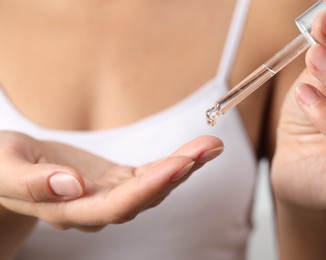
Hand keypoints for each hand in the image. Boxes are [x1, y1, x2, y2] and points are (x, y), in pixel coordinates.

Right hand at [0, 131, 222, 229]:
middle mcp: (97, 208)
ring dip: (184, 166)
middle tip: (209, 148)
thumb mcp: (6, 170)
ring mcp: (111, 194)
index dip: (151, 187)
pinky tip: (196, 150)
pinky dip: (174, 161)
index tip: (180, 163)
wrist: (10, 167)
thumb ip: (34, 182)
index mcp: (70, 210)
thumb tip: (72, 185)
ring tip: (211, 145)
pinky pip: (151, 173)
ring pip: (154, 185)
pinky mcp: (118, 180)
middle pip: (146, 196)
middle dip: (179, 173)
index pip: (118, 206)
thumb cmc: (3, 167)